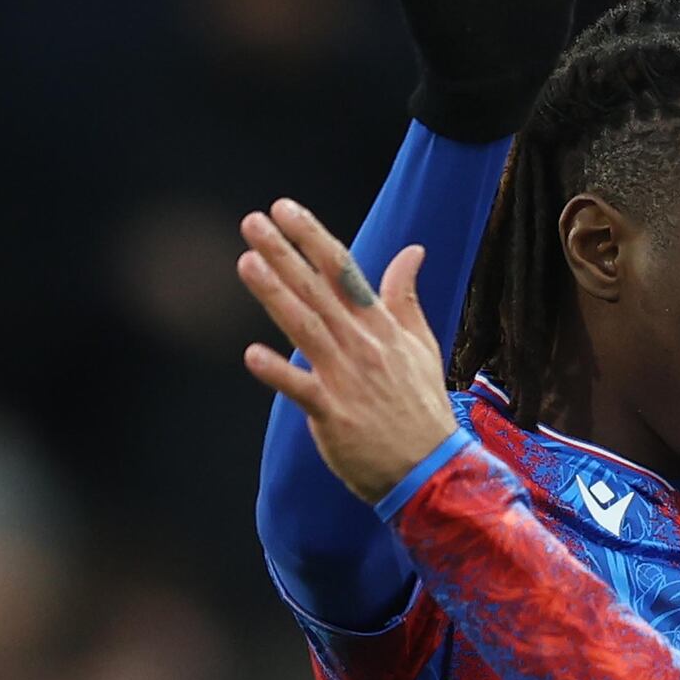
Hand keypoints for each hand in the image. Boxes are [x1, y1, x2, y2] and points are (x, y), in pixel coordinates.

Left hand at [238, 203, 460, 502]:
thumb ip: (406, 297)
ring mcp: (347, 379)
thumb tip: (412, 251)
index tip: (284, 209)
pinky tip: (252, 355)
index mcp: (379, 326)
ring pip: (306, 327)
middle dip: (284, 253)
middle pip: (317, 290)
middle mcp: (361, 345)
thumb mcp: (421, 346)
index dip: (312, 237)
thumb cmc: (422, 408)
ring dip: (275, 295)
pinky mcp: (334, 416)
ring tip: (246, 262)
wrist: (433, 471)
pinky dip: (278, 373)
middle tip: (252, 222)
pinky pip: (301, 390)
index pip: (342, 270)